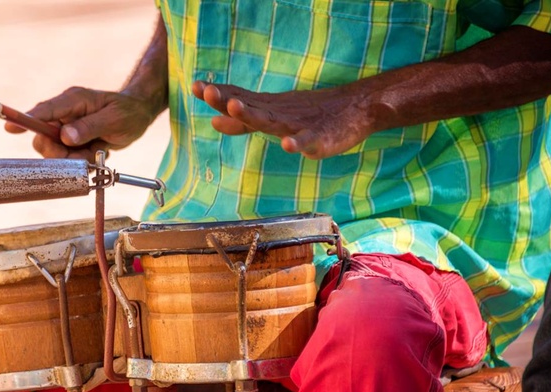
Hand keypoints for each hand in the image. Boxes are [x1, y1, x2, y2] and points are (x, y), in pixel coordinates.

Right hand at [4, 87, 159, 159]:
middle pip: (43, 137)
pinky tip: (96, 150)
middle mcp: (65, 113)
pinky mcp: (70, 139)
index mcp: (72, 101)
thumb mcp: (113, 120)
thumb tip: (65, 136)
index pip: (44, 111)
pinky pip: (67, 157)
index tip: (9, 127)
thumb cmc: (127, 112)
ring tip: (96, 149)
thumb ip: (89, 127)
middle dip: (59, 152)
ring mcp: (66, 127)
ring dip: (74, 157)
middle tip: (82, 154)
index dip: (25, 119)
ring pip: (55, 151)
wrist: (137, 115)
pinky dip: (81, 159)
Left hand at [192, 81, 377, 158]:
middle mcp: (280, 114)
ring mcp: (299, 125)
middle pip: (250, 107)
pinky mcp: (321, 139)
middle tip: (208, 91)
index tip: (196, 87)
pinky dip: (298, 142)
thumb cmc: (308, 115)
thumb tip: (213, 120)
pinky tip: (288, 145)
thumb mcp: (272, 117)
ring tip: (235, 107)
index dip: (218, 95)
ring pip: (273, 121)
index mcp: (268, 109)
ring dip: (253, 114)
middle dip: (228, 100)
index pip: (239, 99)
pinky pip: (308, 141)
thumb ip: (243, 122)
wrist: (354, 109)